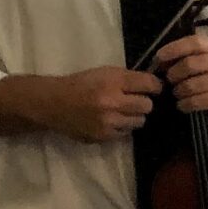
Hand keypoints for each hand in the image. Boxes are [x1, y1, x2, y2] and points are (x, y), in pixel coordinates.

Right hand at [38, 66, 162, 141]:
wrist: (52, 103)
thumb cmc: (81, 84)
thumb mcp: (104, 72)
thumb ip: (129, 78)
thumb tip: (155, 85)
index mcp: (112, 81)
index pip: (149, 84)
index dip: (155, 86)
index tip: (153, 88)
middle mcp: (112, 102)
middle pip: (147, 105)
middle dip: (143, 102)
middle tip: (134, 100)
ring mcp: (108, 122)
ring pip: (139, 121)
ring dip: (134, 116)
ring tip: (121, 111)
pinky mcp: (103, 136)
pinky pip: (126, 132)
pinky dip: (122, 126)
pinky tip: (111, 120)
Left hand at [156, 32, 207, 116]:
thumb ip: (191, 54)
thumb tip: (160, 62)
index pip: (192, 43)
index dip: (172, 49)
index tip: (158, 58)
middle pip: (188, 66)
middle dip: (172, 75)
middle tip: (169, 81)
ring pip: (190, 86)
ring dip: (178, 92)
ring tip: (177, 93)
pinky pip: (197, 102)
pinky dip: (184, 104)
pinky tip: (183, 105)